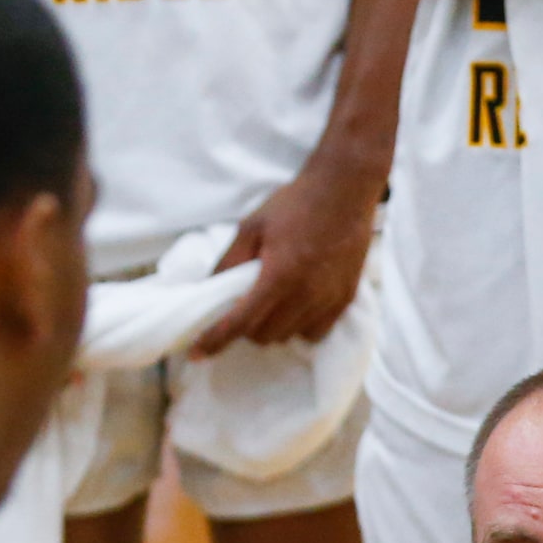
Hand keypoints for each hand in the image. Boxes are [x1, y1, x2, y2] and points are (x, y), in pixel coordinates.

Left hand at [190, 159, 377, 357]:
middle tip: (242, 307)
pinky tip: (295, 305)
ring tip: (271, 302)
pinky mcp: (346, 298)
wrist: (345, 188)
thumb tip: (209, 290)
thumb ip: (228, 261)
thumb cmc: (295, 203)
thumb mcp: (251, 226)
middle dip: (246, 328)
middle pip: (264, 336)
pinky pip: (316, 332)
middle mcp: (306, 294)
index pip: (241, 323)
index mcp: (279, 275)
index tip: (196, 354)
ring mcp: (329, 299)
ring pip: (290, 336)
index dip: (214, 341)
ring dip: (273, 327)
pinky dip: (299, 326)